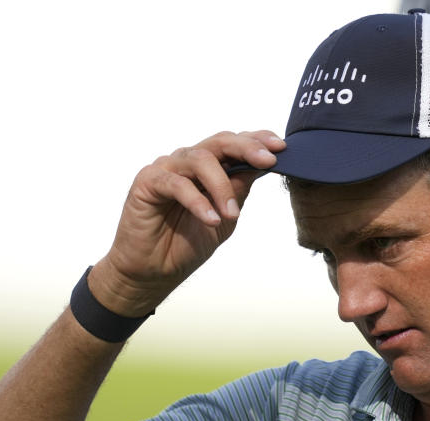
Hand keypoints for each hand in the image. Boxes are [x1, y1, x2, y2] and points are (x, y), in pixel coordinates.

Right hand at [89, 130, 285, 315]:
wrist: (153, 271)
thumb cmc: (186, 244)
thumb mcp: (225, 218)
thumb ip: (238, 192)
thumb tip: (261, 169)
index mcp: (208, 168)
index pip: (234, 144)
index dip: (257, 140)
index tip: (282, 148)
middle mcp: (188, 162)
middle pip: (220, 142)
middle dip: (247, 148)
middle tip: (267, 161)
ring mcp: (167, 168)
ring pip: (200, 159)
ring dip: (222, 186)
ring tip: (232, 214)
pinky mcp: (147, 181)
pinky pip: (176, 183)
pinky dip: (197, 201)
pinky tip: (211, 220)